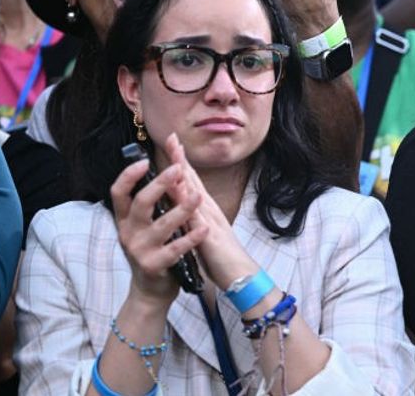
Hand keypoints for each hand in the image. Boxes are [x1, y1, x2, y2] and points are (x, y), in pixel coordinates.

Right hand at [110, 153, 206, 305]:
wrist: (151, 290)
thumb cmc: (153, 250)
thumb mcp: (144, 227)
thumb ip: (150, 204)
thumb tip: (163, 171)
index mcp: (125, 220)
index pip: (118, 193)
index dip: (128, 176)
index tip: (145, 160)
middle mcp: (128, 232)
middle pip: (141, 203)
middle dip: (160, 184)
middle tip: (177, 169)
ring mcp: (140, 250)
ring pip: (161, 225)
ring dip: (181, 209)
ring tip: (198, 196)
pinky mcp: (154, 265)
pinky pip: (175, 250)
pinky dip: (191, 238)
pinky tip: (205, 228)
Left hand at [160, 134, 259, 290]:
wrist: (242, 275)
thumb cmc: (222, 258)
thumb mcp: (204, 234)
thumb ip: (194, 219)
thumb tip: (182, 209)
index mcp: (205, 211)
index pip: (191, 182)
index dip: (181, 163)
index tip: (172, 144)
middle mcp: (208, 211)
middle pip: (193, 181)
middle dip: (181, 159)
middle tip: (172, 138)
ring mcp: (210, 222)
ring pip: (195, 195)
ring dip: (185, 175)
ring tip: (175, 155)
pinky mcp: (210, 237)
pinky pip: (197, 218)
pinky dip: (189, 205)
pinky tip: (181, 193)